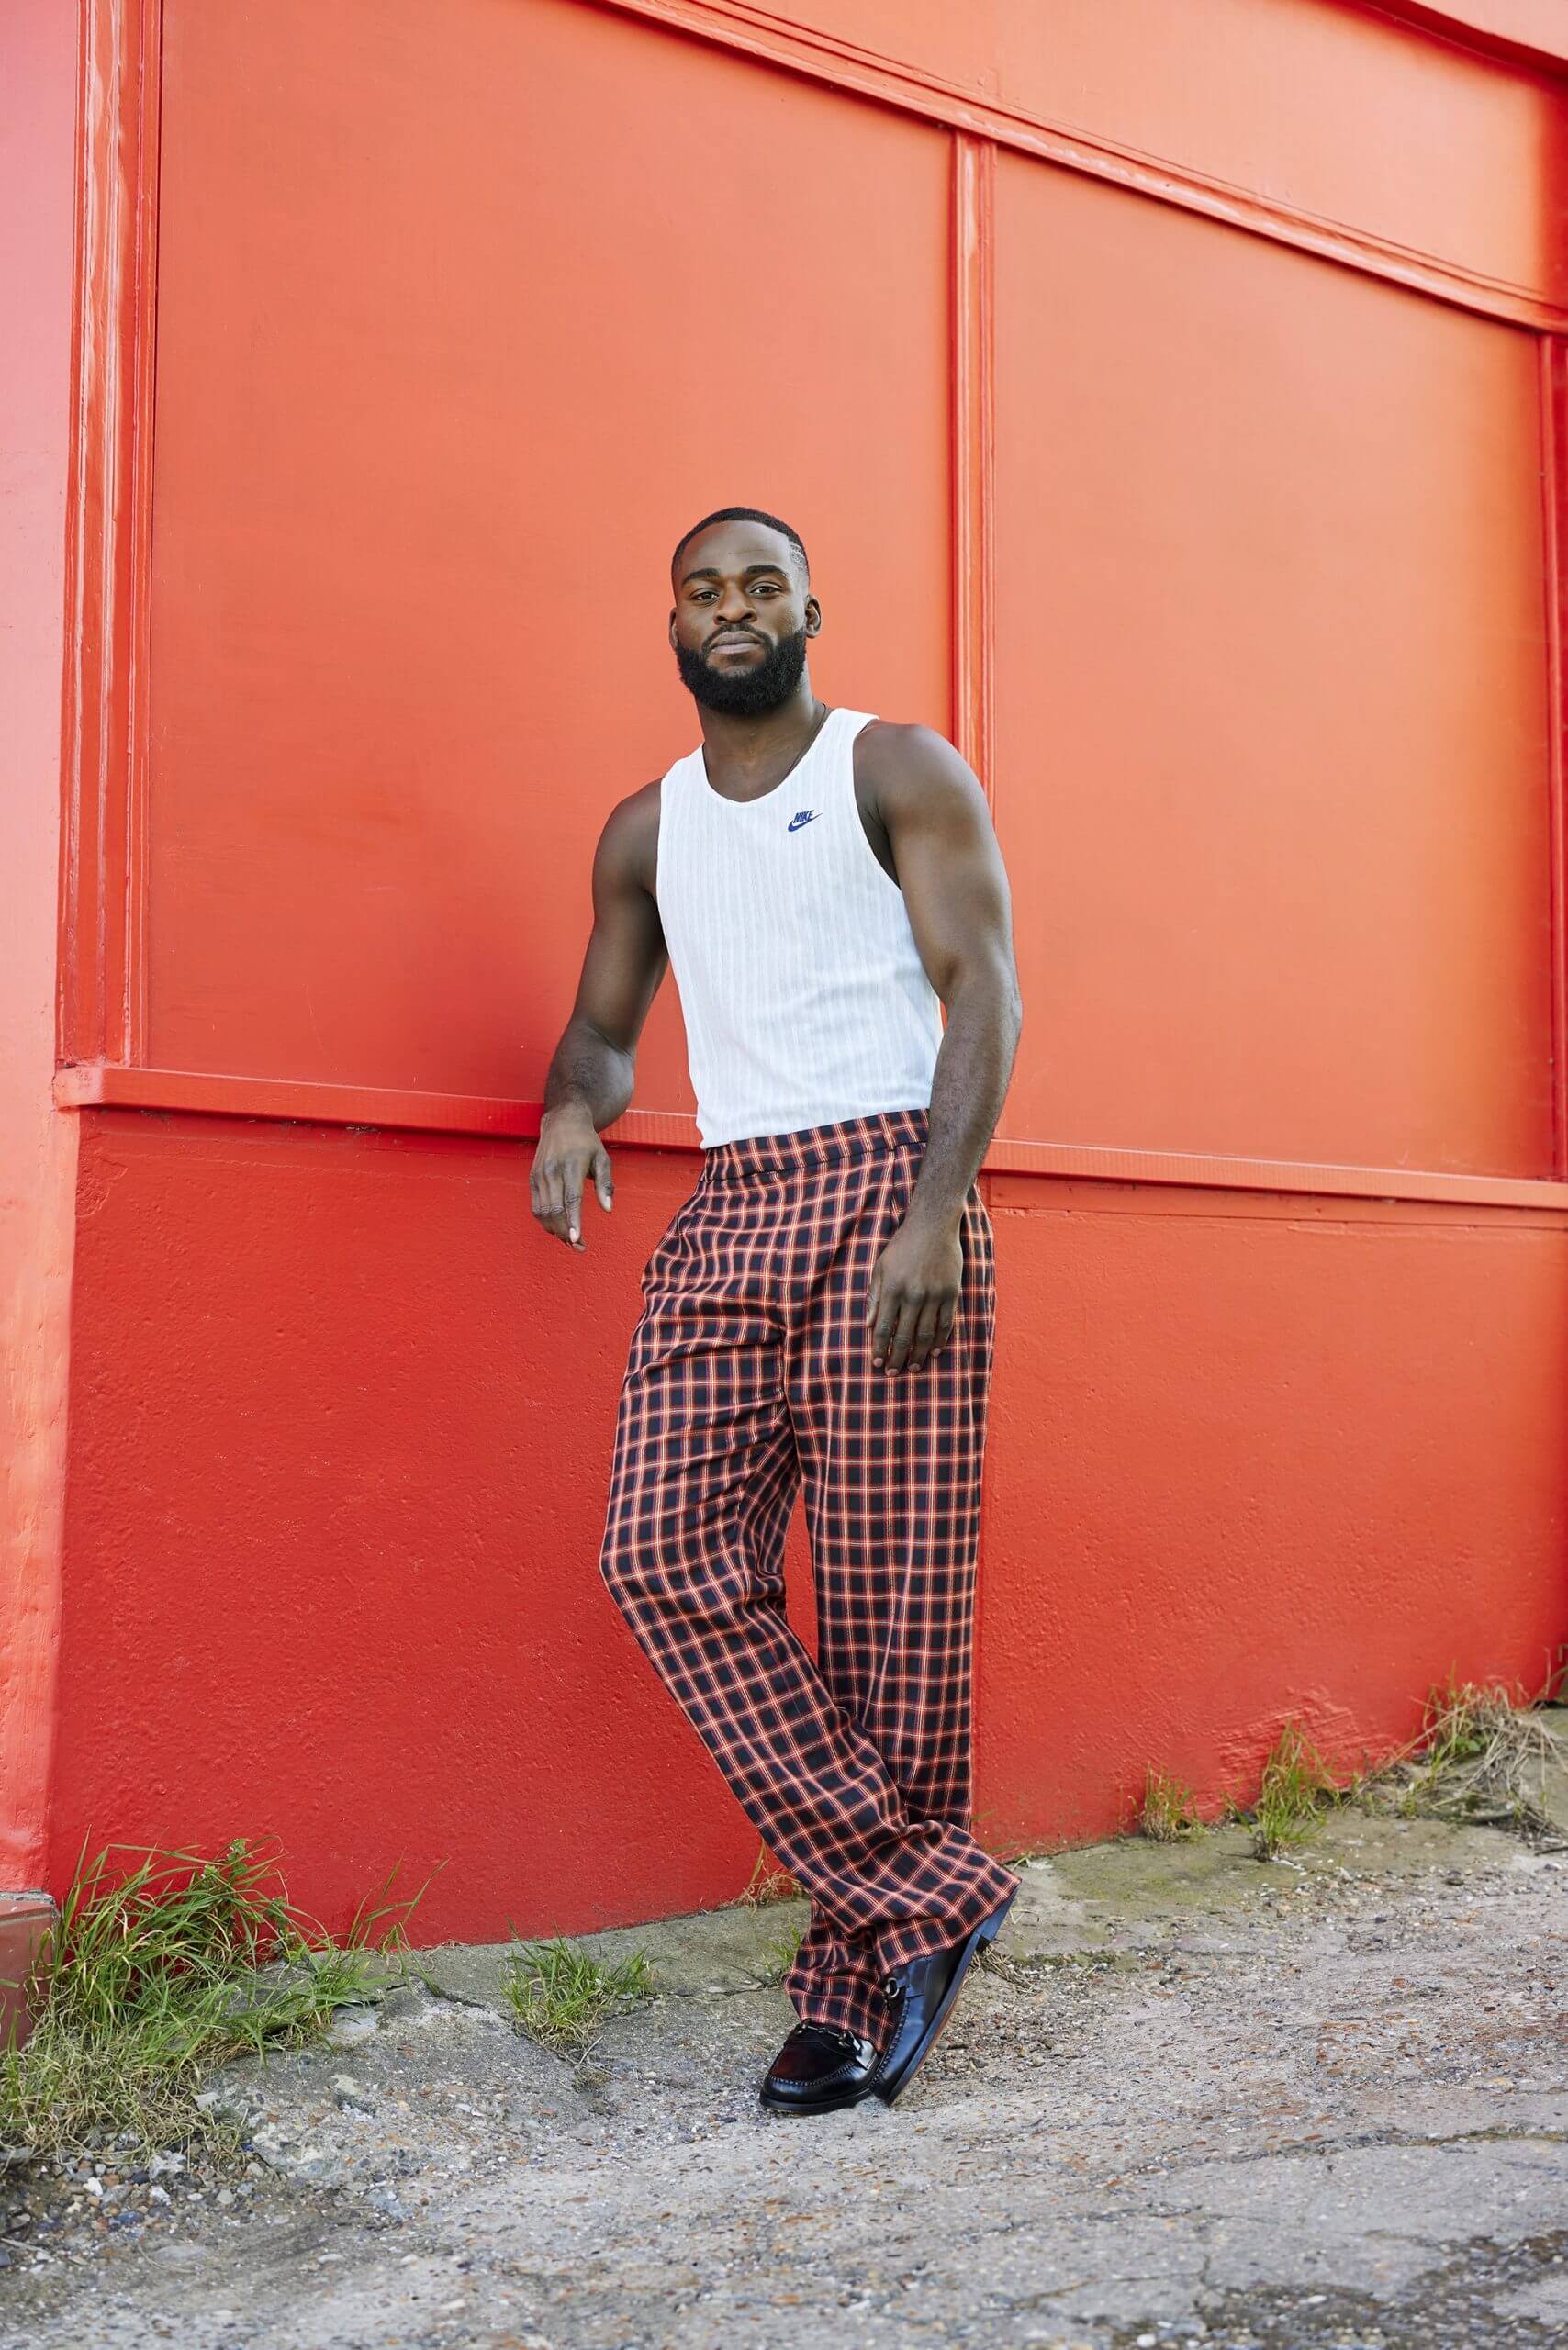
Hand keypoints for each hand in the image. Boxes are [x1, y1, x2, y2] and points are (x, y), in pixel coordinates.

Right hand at [530, 1109, 612, 1251]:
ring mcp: (539, 1175)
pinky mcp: (532, 1179)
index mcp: (572, 1165)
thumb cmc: (587, 1142)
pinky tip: (558, 1227)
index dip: (574, 1221)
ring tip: (570, 1240)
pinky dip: (545, 1222)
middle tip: (579, 1247)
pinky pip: (536, 1207)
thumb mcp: (603, 1159)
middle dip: (566, 1232)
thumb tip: (608, 1209)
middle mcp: (552, 1171)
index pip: (571, 1199)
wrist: (562, 1121)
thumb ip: (605, 1185)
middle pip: (555, 1210)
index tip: (578, 1240)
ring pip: (543, 1212)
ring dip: (555, 1230)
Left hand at [866, 1207, 961, 1372]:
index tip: (876, 1363)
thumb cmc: (902, 1246)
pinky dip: (940, 1340)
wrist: (933, 1225)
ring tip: (912, 1367)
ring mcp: (934, 1295)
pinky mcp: (951, 1293)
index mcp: (892, 1288)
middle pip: (904, 1336)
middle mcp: (913, 1294)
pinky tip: (934, 1352)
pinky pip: (946, 1323)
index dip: (879, 1348)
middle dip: (896, 1358)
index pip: (884, 1327)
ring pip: (926, 1334)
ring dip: (918, 1354)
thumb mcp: (881, 1267)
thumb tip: (869, 1325)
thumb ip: (875, 1296)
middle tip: (892, 1373)